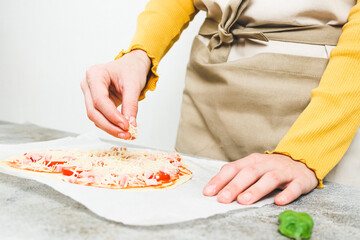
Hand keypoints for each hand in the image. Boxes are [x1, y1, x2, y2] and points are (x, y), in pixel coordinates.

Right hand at [81, 50, 150, 138]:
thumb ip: (131, 105)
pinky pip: (100, 118)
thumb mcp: (134, 85)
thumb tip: (130, 124)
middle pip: (93, 111)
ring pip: (95, 117)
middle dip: (110, 125)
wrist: (132, 66)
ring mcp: (89, 94)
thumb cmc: (131, 69)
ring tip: (127, 134)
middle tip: (127, 134)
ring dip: (111, 128)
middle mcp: (88, 84)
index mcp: (94, 74)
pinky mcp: (95, 103)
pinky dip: (111, 126)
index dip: (112, 115)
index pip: (99, 100)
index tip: (126, 125)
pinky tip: (122, 130)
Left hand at [203, 153, 317, 204]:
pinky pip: (294, 187)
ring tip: (244, 201)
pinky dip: (287, 194)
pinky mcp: (300, 180)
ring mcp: (284, 170)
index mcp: (253, 160)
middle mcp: (267, 163)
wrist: (303, 162)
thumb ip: (238, 177)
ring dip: (256, 190)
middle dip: (235, 186)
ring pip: (269, 178)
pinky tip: (278, 202)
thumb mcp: (254, 168)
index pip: (233, 168)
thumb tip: (218, 191)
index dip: (220, 179)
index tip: (208, 192)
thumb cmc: (272, 169)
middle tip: (223, 199)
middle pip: (249, 172)